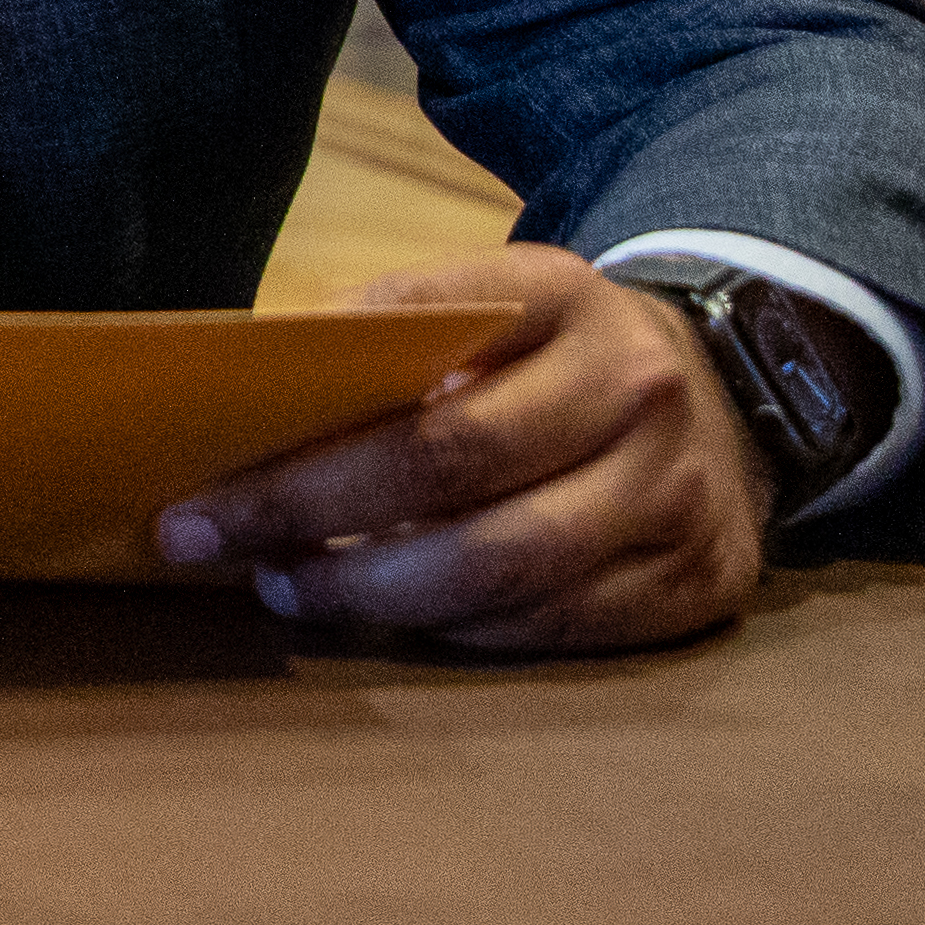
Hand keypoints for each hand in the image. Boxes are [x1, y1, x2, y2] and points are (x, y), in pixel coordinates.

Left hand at [158, 246, 768, 653]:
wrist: (723, 398)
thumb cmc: (551, 354)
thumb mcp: (485, 304)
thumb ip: (383, 333)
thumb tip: (242, 390)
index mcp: (560, 295)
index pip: (408, 341)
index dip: (301, 412)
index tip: (200, 472)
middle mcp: (633, 388)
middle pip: (450, 465)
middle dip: (309, 511)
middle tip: (210, 542)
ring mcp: (676, 492)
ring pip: (502, 566)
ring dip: (372, 590)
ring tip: (286, 587)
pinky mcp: (694, 583)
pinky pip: (550, 625)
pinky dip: (454, 629)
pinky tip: (387, 616)